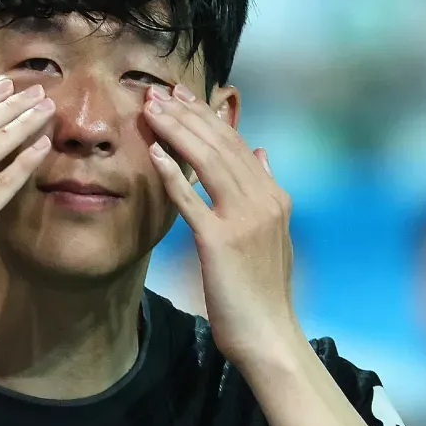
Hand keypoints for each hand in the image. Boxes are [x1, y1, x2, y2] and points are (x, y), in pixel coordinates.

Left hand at [142, 82, 300, 368]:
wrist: (270, 335)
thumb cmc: (265, 292)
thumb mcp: (275, 236)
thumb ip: (268, 193)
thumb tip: (263, 152)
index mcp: (275, 197)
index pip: (237, 144)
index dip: (207, 116)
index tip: (182, 95)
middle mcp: (263, 201)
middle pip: (220, 144)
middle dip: (187, 114)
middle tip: (158, 91)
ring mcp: (243, 220)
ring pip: (207, 162)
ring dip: (176, 131)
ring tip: (151, 109)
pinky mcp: (220, 242)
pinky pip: (191, 201)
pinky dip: (172, 174)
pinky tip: (153, 153)